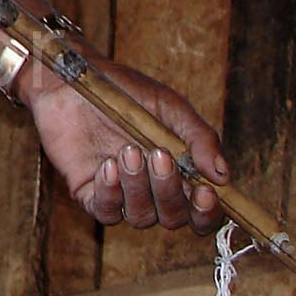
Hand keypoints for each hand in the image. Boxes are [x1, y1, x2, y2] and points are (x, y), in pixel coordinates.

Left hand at [26, 59, 229, 234]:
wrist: (72, 78)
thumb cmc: (124, 90)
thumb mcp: (167, 105)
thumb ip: (198, 137)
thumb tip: (223, 176)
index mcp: (179, 173)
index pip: (202, 211)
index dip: (208, 212)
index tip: (205, 192)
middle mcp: (151, 190)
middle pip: (173, 217)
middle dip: (169, 190)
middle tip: (158, 154)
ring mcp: (120, 193)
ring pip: (140, 217)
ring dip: (138, 188)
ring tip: (127, 151)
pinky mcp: (89, 192)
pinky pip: (105, 211)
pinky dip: (109, 194)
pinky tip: (106, 166)